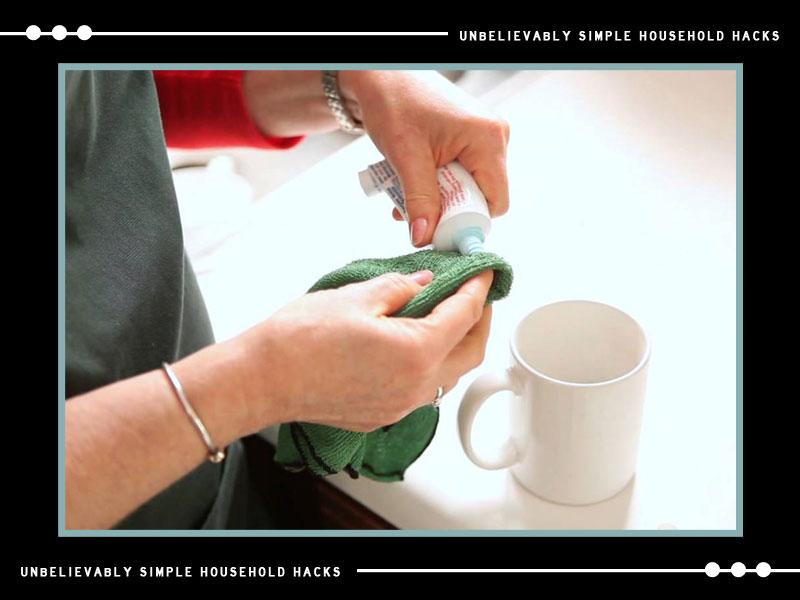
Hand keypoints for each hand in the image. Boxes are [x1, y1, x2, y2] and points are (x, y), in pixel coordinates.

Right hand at [236, 269, 493, 431]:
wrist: (262, 379)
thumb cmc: (300, 338)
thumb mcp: (356, 297)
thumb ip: (400, 288)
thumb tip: (423, 284)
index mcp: (416, 352)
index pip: (465, 315)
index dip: (478, 288)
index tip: (484, 272)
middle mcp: (416, 386)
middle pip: (471, 352)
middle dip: (480, 320)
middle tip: (474, 294)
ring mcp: (401, 406)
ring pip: (449, 374)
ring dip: (456, 344)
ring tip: (446, 315)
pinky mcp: (383, 414)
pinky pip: (423, 389)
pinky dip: (431, 363)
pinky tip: (414, 343)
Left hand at [340, 71, 510, 245]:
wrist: (382, 76)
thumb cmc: (394, 101)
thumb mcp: (406, 157)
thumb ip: (419, 200)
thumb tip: (424, 238)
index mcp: (487, 140)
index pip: (495, 202)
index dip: (467, 222)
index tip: (436, 231)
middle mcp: (493, 139)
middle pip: (479, 197)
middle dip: (445, 210)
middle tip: (411, 211)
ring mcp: (482, 139)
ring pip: (466, 188)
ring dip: (435, 199)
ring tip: (404, 192)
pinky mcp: (469, 141)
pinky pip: (459, 175)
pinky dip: (434, 186)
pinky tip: (410, 182)